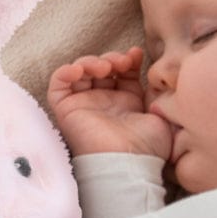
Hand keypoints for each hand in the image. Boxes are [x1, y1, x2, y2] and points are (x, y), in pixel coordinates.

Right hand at [47, 47, 172, 158]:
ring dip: (91, 62)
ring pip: (79, 72)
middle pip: (100, 68)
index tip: (137, 55)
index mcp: (125, 104)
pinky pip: (57, 85)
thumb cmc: (148, 147)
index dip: (128, 59)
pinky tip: (80, 70)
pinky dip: (65, 71)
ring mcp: (84, 106)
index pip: (122, 72)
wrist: (129, 163)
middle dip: (111, 58)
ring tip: (106, 67)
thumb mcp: (159, 114)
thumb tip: (154, 74)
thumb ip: (156, 93)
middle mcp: (103, 104)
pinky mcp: (65, 110)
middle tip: (122, 63)